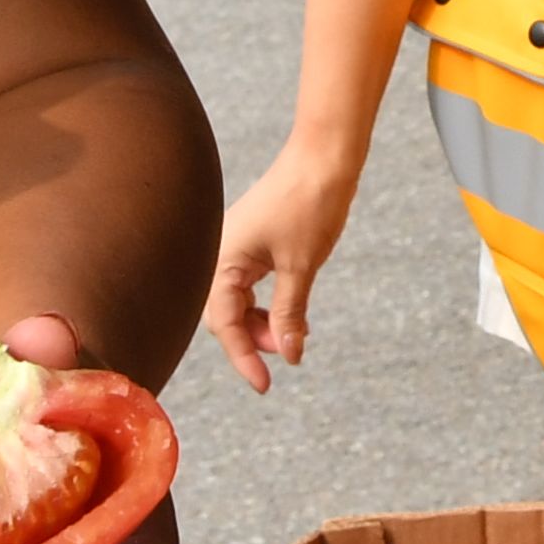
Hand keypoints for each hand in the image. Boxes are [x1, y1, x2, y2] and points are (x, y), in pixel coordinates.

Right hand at [198, 129, 363, 393]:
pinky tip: (291, 313)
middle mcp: (220, 254)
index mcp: (222, 260)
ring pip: (237, 301)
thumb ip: (289, 313)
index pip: (224, 324)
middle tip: (287, 352)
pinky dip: (268, 303)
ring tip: (292, 333)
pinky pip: (249, 283)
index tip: (265, 386)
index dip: (243, 358)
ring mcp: (234, 246)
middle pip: (224, 316)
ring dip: (262, 323)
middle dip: (252, 340)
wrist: (323, 157)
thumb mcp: (301, 267)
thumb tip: (287, 355)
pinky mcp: (251, 241)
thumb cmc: (309, 204)